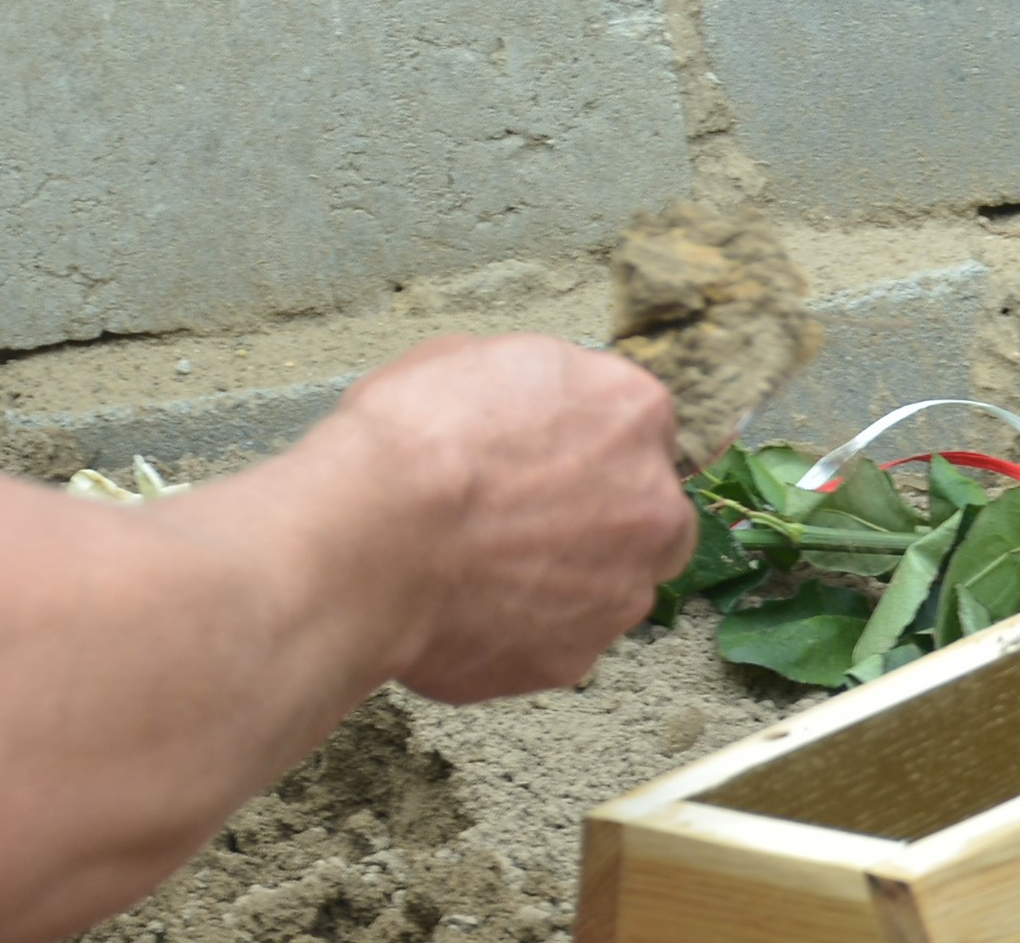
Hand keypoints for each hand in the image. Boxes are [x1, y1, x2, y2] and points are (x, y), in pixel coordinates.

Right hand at [324, 333, 699, 703]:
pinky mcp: (572, 659)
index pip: (637, 426)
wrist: (369, 538)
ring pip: (610, 587)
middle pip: (650, 514)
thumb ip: (528, 391)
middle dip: (605, 519)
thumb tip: (520, 410)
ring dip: (564, 581)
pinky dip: (519, 632)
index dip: (584, 443)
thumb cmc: (411, 440)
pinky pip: (555, 643)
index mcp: (632, 412)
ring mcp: (618, 591)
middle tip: (529, 520)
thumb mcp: (469, 360)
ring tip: (484, 571)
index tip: (544, 457)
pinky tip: (464, 611)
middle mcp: (650, 504)